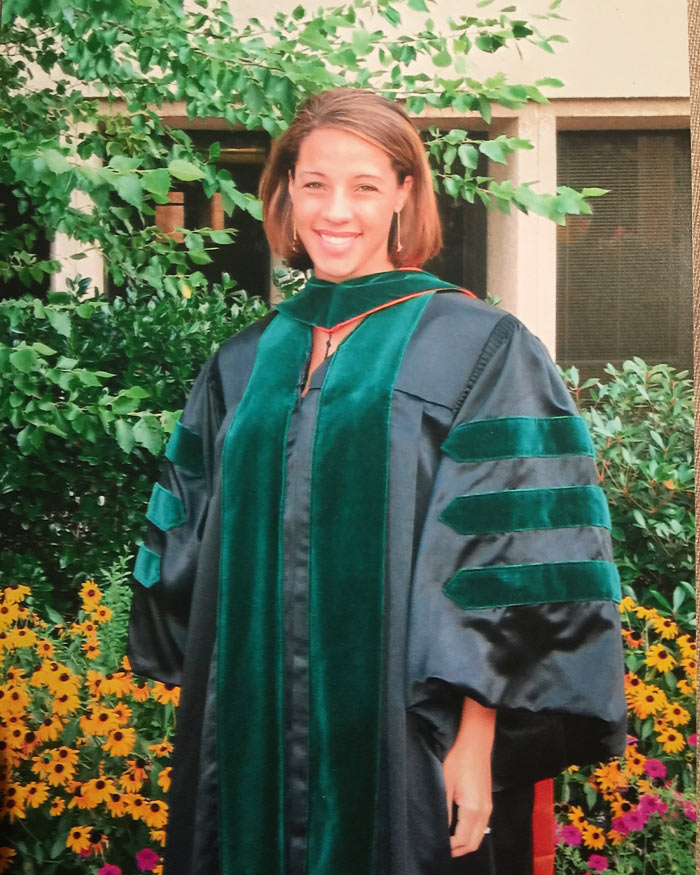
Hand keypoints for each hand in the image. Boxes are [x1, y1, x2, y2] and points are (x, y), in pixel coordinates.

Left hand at [441, 697, 495, 856]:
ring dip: (466, 842)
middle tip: (443, 848)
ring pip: (479, 835)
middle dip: (459, 849)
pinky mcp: (488, 801)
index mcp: (472, 810)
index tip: (437, 846)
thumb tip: (439, 829)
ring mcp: (488, 807)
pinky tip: (459, 827)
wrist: (475, 744)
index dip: (450, 848)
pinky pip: (482, 826)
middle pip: (474, 843)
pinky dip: (472, 832)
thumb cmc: (459, 760)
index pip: (462, 840)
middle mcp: (484, 812)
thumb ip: (444, 810)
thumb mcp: (446, 784)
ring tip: (449, 840)